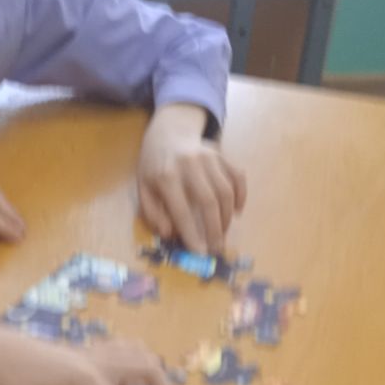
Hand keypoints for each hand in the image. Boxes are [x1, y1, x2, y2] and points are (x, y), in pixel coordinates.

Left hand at [0, 324, 183, 384]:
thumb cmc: (9, 384)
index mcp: (89, 384)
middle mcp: (99, 363)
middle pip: (152, 373)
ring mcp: (93, 351)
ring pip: (142, 355)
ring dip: (159, 380)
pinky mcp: (85, 347)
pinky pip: (125, 348)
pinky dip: (140, 363)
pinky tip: (132, 381)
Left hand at [137, 104, 246, 255]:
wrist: (169, 132)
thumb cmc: (154, 164)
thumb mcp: (143, 187)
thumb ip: (152, 211)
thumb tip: (169, 233)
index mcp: (166, 175)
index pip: (181, 210)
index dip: (191, 234)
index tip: (199, 252)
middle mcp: (190, 165)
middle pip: (209, 202)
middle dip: (215, 230)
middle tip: (216, 249)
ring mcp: (209, 157)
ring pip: (226, 191)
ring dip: (227, 217)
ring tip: (222, 234)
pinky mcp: (222, 155)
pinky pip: (237, 177)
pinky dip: (241, 196)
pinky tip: (237, 212)